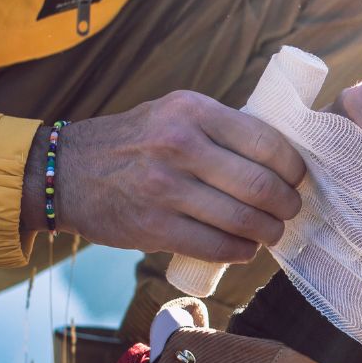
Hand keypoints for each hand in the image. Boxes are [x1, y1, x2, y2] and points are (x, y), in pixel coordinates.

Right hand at [22, 91, 306, 262]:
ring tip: (271, 233)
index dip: (293, 169)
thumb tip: (282, 158)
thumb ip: (221, 130)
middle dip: (287, 205)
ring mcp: (165, 187)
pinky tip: (245, 248)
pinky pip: (216, 246)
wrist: (64, 171)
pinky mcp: (153, 226)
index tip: (297, 179)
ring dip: (269, 233)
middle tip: (289, 211)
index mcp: (192, 110)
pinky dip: (240, 252)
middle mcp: (179, 144)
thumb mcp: (174, 114)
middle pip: (261, 186)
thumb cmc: (134, 143)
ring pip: (243, 220)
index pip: (267, 143)